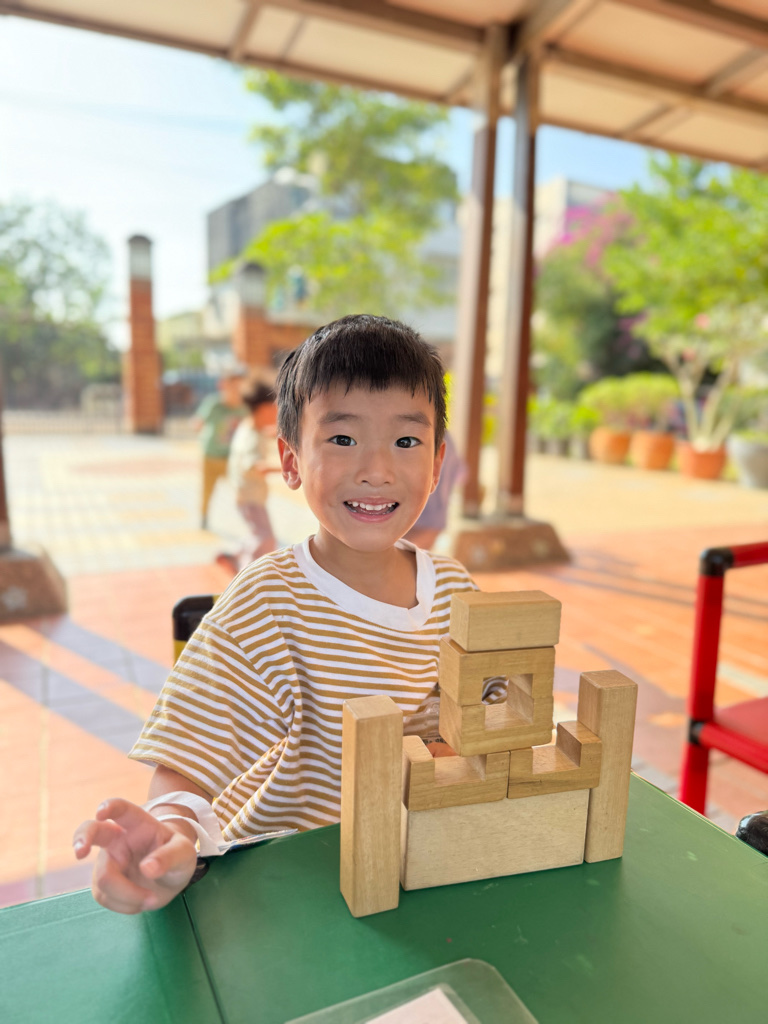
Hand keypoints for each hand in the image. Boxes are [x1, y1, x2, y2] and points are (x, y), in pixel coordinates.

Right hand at [73, 798, 197, 914]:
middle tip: (81, 851)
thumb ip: (169, 857)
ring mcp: (107, 861)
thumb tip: (147, 868)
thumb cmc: (176, 855)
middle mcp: (118, 839)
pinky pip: (105, 898)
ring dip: (126, 895)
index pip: (121, 809)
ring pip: (103, 879)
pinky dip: (125, 906)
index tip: (101, 812)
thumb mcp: (184, 854)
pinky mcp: (103, 883)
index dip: (109, 807)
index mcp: (138, 824)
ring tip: (152, 899)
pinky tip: (141, 902)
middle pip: (91, 831)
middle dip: (82, 838)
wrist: (171, 876)